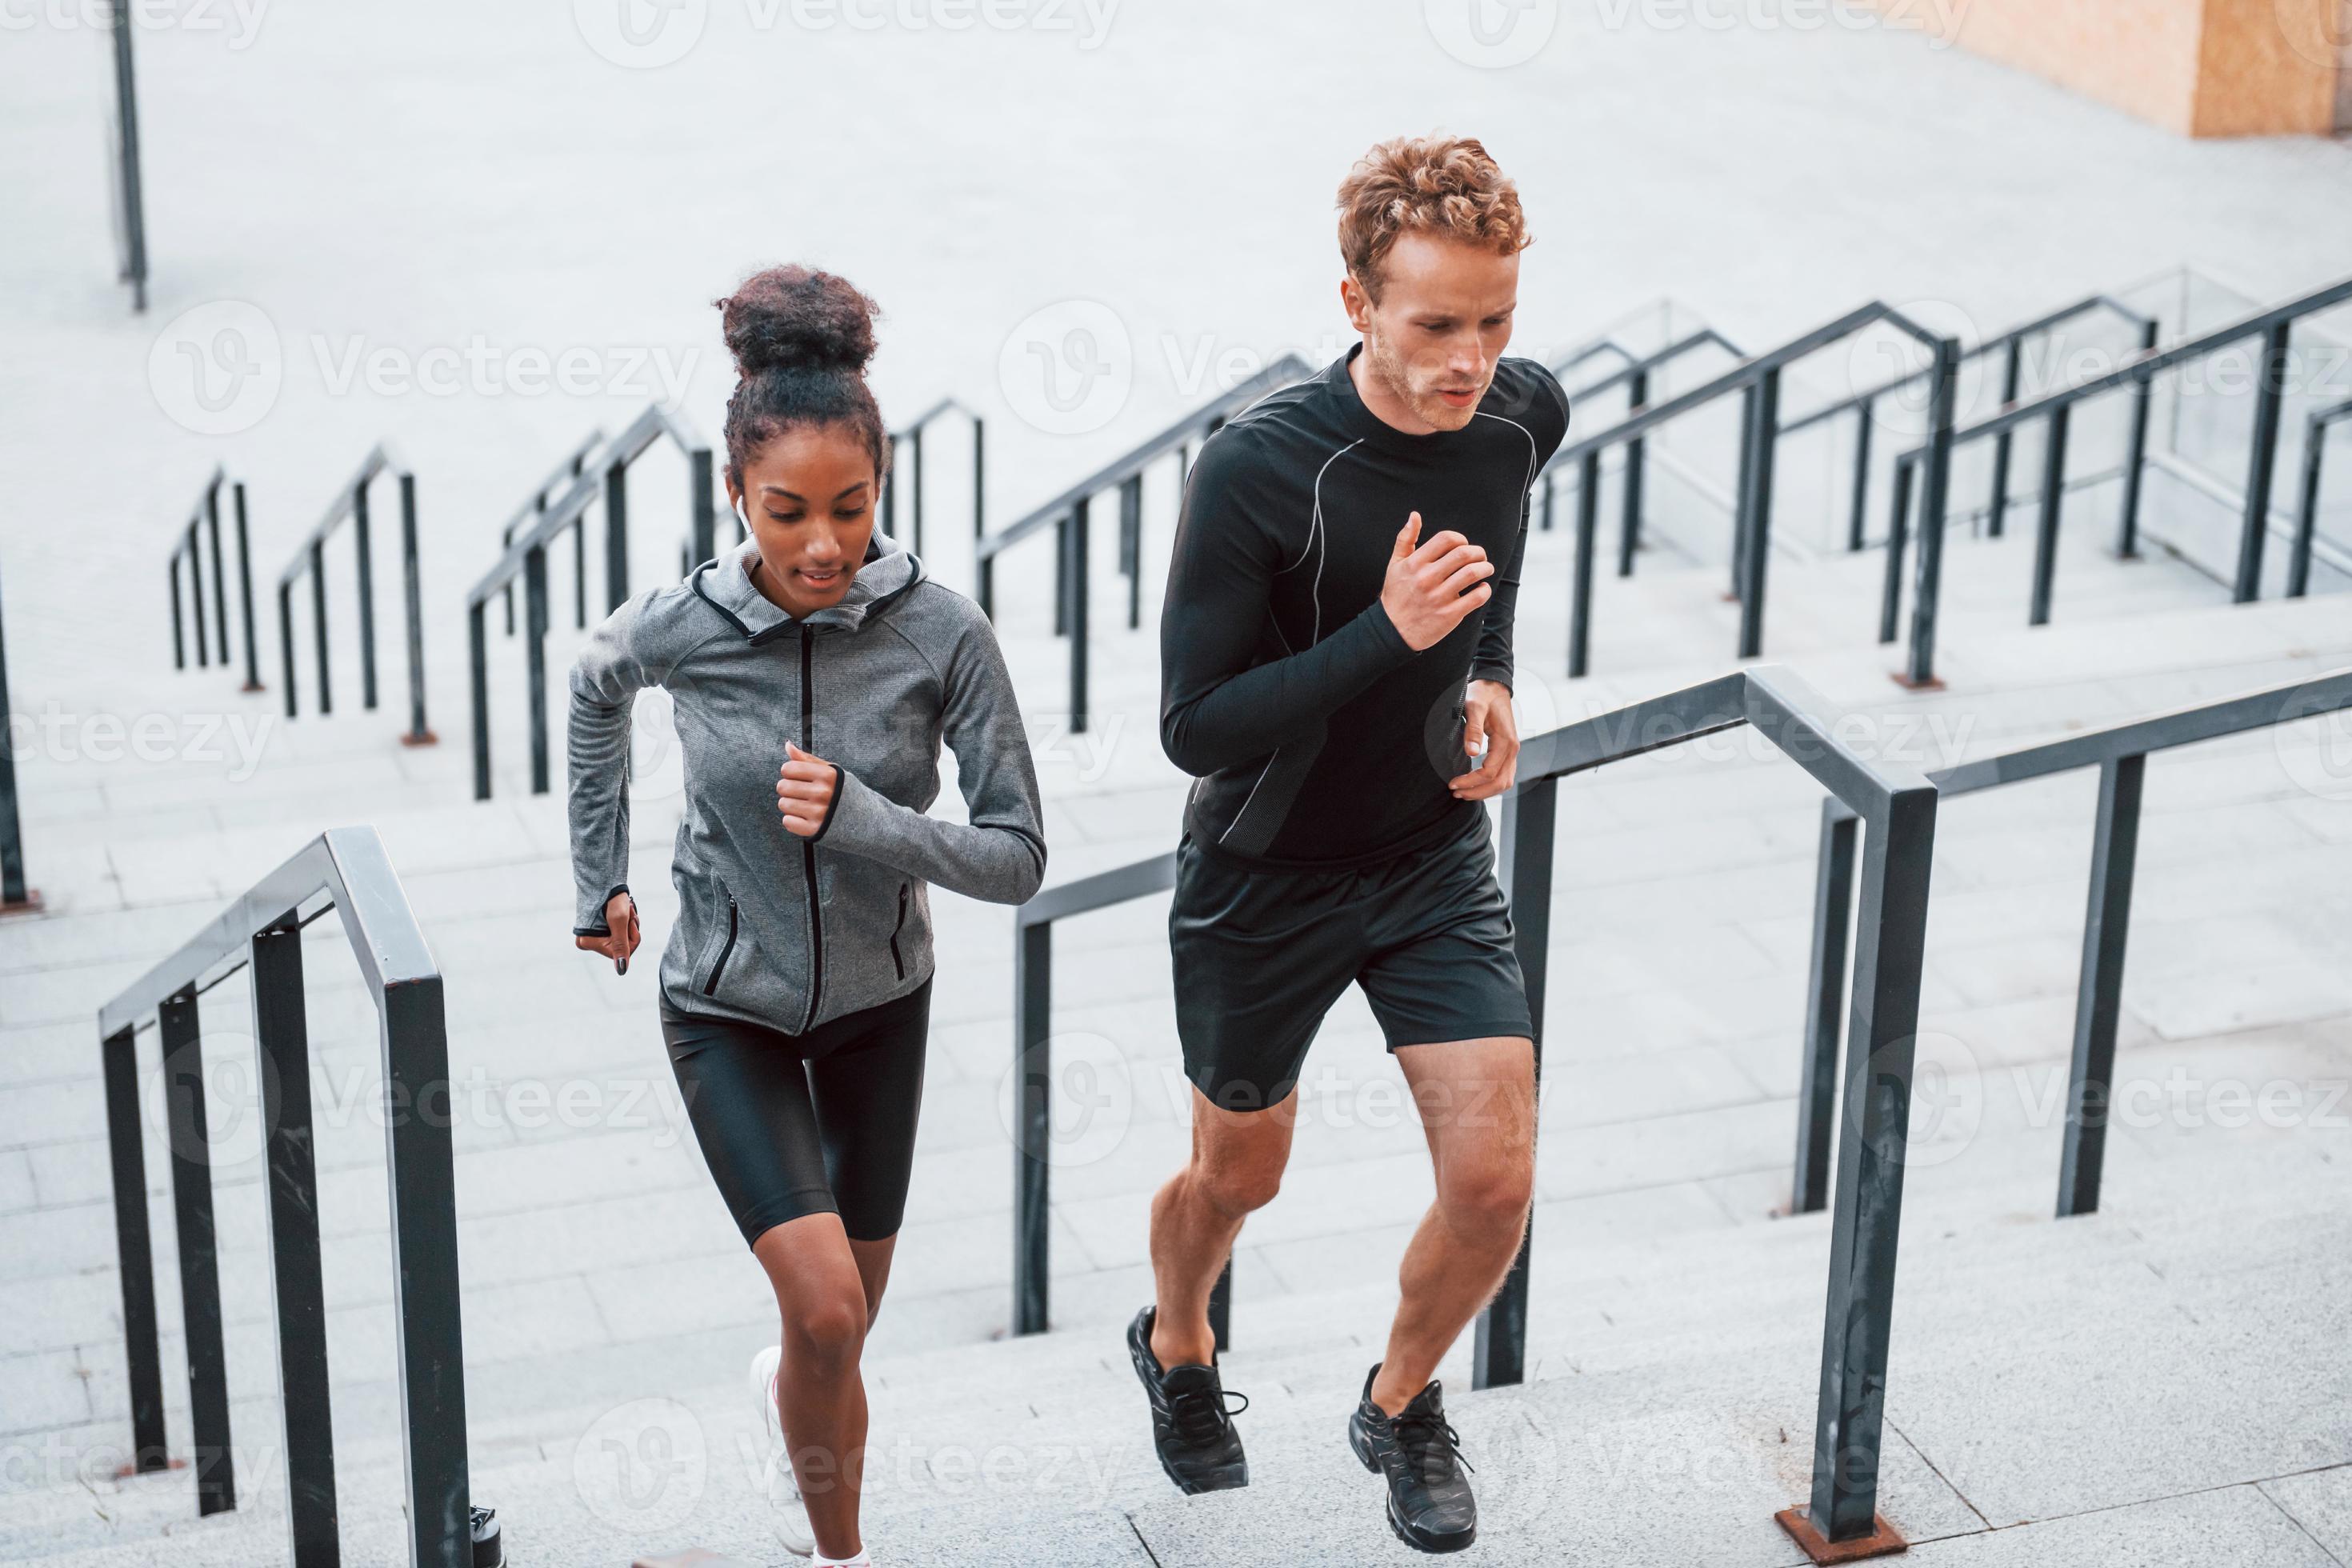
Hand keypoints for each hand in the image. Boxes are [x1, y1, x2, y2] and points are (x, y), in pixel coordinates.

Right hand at [575, 890, 639, 973]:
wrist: (604, 879)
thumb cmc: (611, 898)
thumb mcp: (620, 921)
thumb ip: (621, 945)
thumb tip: (621, 970)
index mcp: (587, 942)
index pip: (623, 951)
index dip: (633, 935)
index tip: (630, 918)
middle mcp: (587, 942)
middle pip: (622, 946)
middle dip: (631, 929)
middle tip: (629, 911)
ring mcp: (592, 936)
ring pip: (622, 939)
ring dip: (630, 924)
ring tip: (626, 909)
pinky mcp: (597, 930)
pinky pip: (618, 933)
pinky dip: (626, 923)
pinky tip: (624, 911)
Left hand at [778, 743, 837, 838]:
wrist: (865, 820)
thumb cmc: (843, 792)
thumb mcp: (831, 772)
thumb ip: (808, 760)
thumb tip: (788, 744)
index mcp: (827, 775)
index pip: (788, 768)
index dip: (790, 773)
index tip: (799, 778)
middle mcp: (823, 792)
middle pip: (782, 787)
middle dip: (788, 789)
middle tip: (802, 793)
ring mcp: (819, 812)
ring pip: (783, 804)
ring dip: (790, 805)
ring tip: (804, 805)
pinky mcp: (815, 829)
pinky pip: (787, 822)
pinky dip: (793, 821)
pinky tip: (805, 818)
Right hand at [1381, 512, 1492, 651]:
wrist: (1392, 631)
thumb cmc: (1396, 595)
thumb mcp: (1395, 564)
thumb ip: (1405, 539)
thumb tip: (1414, 515)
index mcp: (1415, 564)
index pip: (1446, 539)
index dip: (1460, 539)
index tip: (1463, 546)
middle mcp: (1427, 578)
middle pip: (1463, 554)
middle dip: (1478, 552)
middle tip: (1480, 557)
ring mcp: (1439, 597)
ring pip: (1472, 574)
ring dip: (1485, 568)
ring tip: (1485, 569)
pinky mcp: (1449, 615)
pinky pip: (1476, 598)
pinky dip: (1484, 590)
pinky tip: (1481, 589)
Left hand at [1450, 679, 1519, 800]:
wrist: (1494, 687)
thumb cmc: (1483, 695)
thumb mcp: (1474, 707)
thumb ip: (1473, 729)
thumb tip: (1472, 752)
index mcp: (1506, 741)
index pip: (1490, 772)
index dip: (1471, 781)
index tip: (1452, 783)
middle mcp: (1513, 749)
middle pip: (1500, 783)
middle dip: (1477, 792)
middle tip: (1456, 792)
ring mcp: (1512, 751)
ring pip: (1504, 782)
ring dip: (1485, 791)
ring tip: (1463, 792)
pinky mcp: (1507, 752)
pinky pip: (1503, 775)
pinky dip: (1490, 784)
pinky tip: (1473, 784)